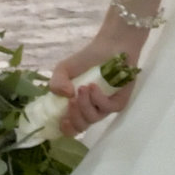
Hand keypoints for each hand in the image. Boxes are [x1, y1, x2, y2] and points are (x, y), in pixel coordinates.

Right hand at [52, 12, 143, 132]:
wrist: (110, 46)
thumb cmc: (87, 59)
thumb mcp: (63, 69)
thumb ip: (56, 82)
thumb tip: (65, 95)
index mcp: (76, 106)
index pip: (69, 128)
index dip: (64, 128)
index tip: (61, 118)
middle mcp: (90, 110)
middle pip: (80, 127)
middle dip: (74, 116)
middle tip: (71, 100)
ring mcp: (104, 108)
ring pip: (92, 118)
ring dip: (84, 105)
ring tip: (83, 87)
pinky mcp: (118, 103)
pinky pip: (106, 108)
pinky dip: (97, 98)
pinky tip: (93, 86)